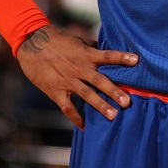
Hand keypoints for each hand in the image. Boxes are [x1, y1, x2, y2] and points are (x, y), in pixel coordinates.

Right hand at [17, 25, 138, 129]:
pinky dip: (76, 117)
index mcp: (85, 54)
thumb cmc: (57, 40)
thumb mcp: (77, 41)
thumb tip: (107, 49)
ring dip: (100, 106)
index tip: (136, 60)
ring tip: (113, 116)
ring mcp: (67, 81)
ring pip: (86, 95)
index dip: (122, 57)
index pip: (107, 55)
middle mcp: (79, 68)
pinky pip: (67, 107)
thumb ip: (92, 48)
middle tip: (127, 102)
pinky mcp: (55, 91)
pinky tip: (84, 126)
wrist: (32, 43)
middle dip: (114, 91)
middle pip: (100, 80)